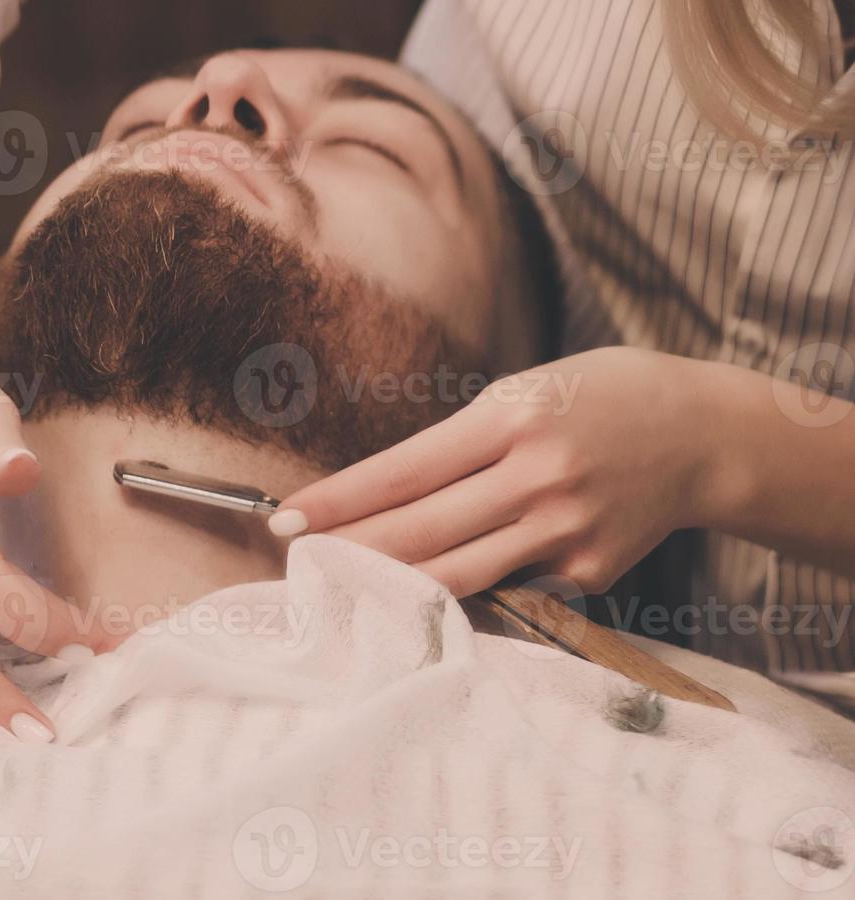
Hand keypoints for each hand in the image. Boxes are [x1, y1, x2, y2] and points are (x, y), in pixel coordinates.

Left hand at [271, 347, 719, 596]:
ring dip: (389, 585)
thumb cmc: (594, 399)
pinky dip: (462, 591)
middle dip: (348, 549)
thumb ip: (461, 444)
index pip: (402, 471)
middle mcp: (537, 478)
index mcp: (511, 420)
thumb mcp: (523, 393)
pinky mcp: (588, 572)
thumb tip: (384, 496)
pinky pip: (507, 588)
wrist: (701, 433)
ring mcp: (565, 531)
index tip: (287, 519)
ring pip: (455, 575)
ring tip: (338, 585)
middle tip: (294, 560)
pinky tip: (424, 596)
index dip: (339, 500)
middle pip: (419, 531)